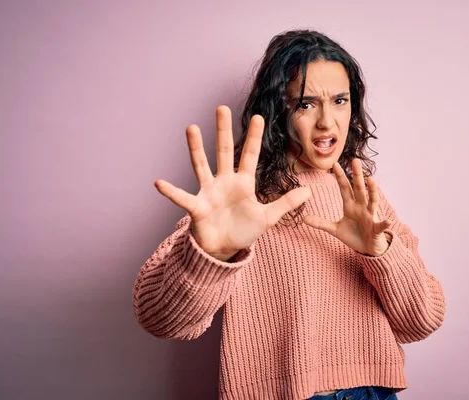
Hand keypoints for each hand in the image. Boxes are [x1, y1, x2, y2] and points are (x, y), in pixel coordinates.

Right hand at [154, 105, 311, 260]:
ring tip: (191, 128)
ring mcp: (209, 192)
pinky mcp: (197, 207)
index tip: (258, 117)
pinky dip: (171, 192)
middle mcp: (224, 182)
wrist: (224, 249)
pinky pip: (182, 198)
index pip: (250, 155)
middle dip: (223, 130)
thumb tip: (309, 191)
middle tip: (222, 107)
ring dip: (196, 148)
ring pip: (202, 165)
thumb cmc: (244, 231)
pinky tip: (158, 182)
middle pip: (224, 151)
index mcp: (243, 183)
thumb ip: (286, 203)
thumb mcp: (268, 217)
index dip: (255, 137)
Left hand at [303, 159, 391, 255]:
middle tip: (355, 161)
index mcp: (350, 206)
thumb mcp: (335, 229)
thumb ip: (321, 223)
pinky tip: (387, 221)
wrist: (368, 249)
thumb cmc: (354, 236)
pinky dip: (384, 223)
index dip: (340, 177)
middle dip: (357, 175)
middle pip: (359, 189)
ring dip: (372, 191)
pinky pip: (381, 225)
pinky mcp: (377, 229)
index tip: (334, 164)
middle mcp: (361, 207)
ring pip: (372, 201)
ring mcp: (370, 217)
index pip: (345, 188)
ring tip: (370, 180)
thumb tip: (304, 219)